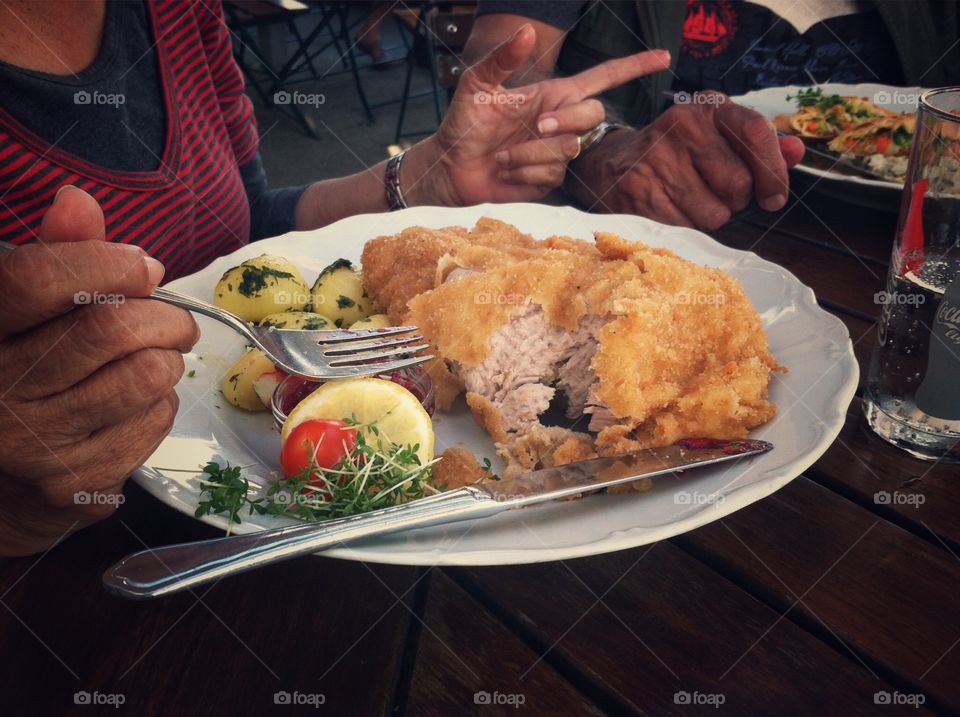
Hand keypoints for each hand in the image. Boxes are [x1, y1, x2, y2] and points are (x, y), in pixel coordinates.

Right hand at [0, 187, 198, 555]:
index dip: (104, 263)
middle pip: (110, 329)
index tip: (142, 267)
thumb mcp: (21, 318)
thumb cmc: (20, 382)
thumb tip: (78, 200)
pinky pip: (154, 421)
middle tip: (175, 320)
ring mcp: (35, 445)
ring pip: (145, 375)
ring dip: (166, 360)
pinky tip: (136, 404)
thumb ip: (53, 259)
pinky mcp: (76, 484)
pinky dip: (161, 403)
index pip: (37, 281)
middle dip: (164, 316)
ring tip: (153, 360)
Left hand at [405, 24, 670, 205]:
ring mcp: (557, 152)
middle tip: (537, 126)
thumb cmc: (464, 124)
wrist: (451, 167)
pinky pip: (552, 175)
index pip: (602, 78)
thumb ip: (502, 60)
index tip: (664, 57)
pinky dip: (525, 172)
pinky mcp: (549, 180)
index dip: (633, 66)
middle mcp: (560, 122)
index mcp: (552, 94)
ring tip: (503, 155)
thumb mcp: (477, 85)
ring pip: (569, 149)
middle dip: (568, 120)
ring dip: (531, 153)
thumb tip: (527, 32)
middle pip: (595, 115)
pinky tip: (507, 171)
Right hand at [565, 93, 805, 229]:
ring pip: (715, 213)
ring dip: (712, 216)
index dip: (774, 171)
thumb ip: (760, 146)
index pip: (756, 132)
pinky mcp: (641, 192)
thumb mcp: (717, 138)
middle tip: (720, 195)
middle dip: (737, 200)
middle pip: (739, 183)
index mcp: (707, 108)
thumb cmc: (678, 153)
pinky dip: (687, 226)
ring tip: (692, 200)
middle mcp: (682, 126)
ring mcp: (658, 159)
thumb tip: (797, 151)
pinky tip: (672, 209)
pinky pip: (688, 227)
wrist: (612, 165)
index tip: (775, 197)